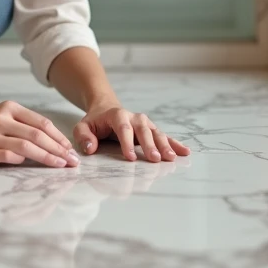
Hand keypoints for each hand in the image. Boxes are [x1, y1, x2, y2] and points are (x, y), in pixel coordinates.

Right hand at [0, 101, 81, 167]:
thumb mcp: (3, 117)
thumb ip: (24, 126)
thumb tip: (54, 144)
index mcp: (10, 108)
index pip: (42, 123)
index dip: (59, 137)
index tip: (71, 150)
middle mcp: (1, 119)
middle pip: (37, 135)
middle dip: (58, 150)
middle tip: (72, 161)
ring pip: (25, 146)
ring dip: (46, 157)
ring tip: (59, 165)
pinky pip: (6, 156)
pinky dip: (20, 160)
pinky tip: (29, 165)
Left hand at [73, 104, 190, 161]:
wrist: (106, 109)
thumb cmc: (94, 121)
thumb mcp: (82, 126)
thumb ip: (84, 136)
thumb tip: (90, 149)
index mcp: (117, 115)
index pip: (123, 128)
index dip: (127, 142)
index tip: (130, 157)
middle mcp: (134, 117)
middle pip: (143, 130)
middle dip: (150, 144)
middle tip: (155, 158)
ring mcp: (145, 123)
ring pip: (156, 133)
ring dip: (165, 145)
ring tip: (171, 158)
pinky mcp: (151, 130)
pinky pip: (165, 136)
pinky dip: (175, 144)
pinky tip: (184, 152)